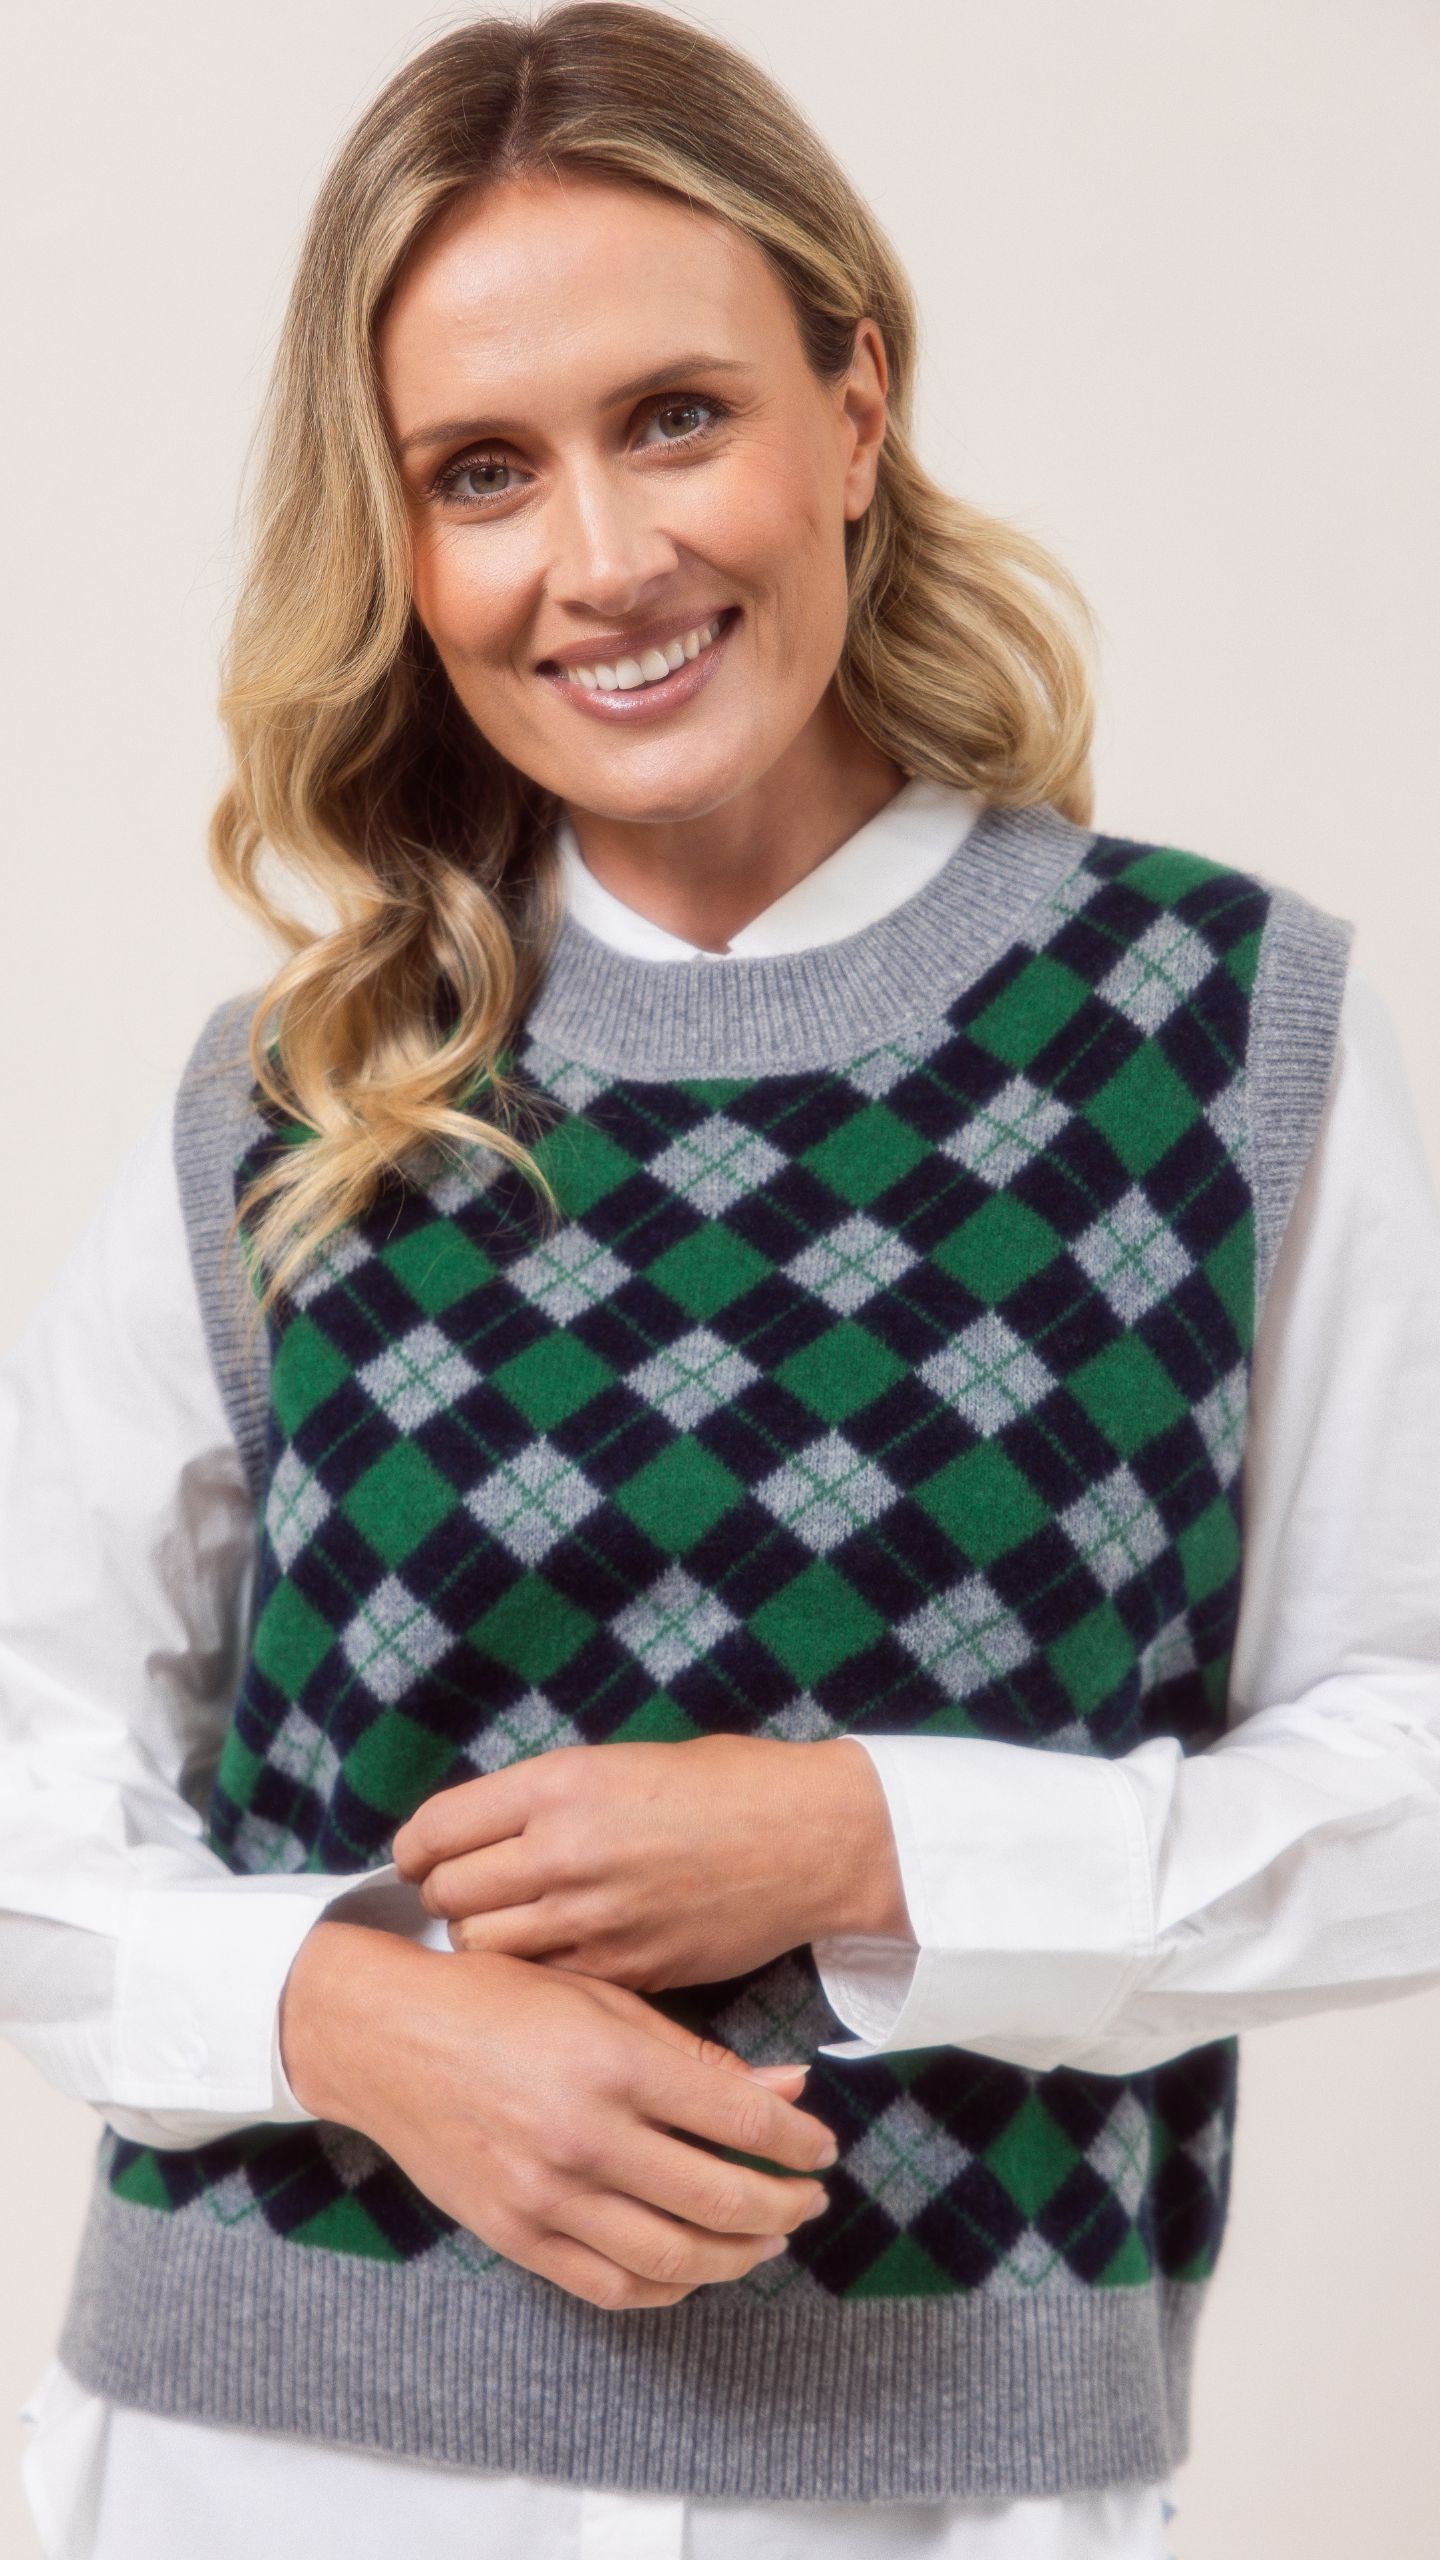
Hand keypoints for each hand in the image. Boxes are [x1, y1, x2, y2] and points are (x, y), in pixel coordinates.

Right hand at [278, 1917, 837, 2309]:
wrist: (384, 2038)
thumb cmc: (498, 2001)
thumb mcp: (600, 1998)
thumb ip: (695, 2053)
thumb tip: (787, 2088)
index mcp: (612, 2061)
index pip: (740, 2120)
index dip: (798, 2142)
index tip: (823, 2147)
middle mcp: (583, 2135)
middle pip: (719, 2199)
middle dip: (783, 2206)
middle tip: (809, 2199)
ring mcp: (545, 2195)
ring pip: (673, 2258)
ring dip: (737, 2257)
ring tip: (766, 2239)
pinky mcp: (514, 2235)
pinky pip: (610, 2286)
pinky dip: (667, 2287)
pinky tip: (694, 2266)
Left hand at [390, 1733, 913, 1990]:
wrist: (812, 1839)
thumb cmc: (724, 1786)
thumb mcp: (621, 1763)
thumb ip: (547, 1800)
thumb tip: (480, 1835)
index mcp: (560, 1784)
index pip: (437, 1828)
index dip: (414, 1849)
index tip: (417, 1858)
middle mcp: (564, 1851)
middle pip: (448, 1896)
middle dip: (443, 1899)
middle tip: (460, 1897)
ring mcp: (593, 1919)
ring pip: (484, 1951)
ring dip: (482, 1942)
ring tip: (503, 1930)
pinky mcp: (625, 1971)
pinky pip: (544, 1981)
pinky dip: (536, 1973)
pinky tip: (554, 1955)